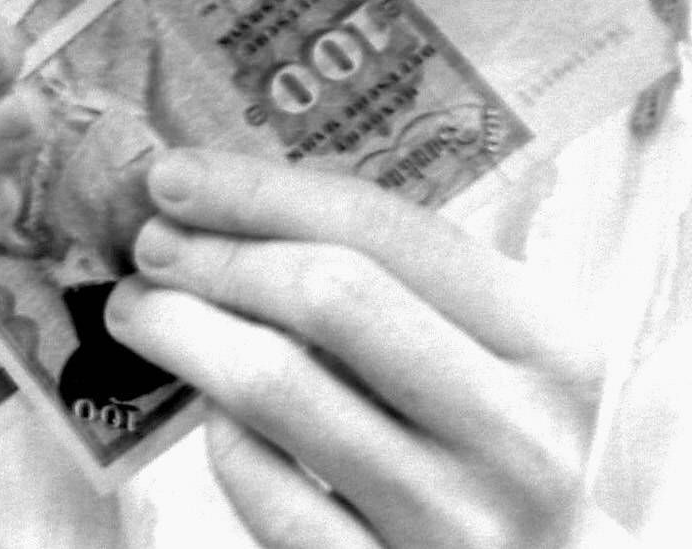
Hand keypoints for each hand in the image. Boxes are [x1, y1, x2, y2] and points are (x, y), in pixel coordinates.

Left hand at [104, 150, 600, 548]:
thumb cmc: (504, 456)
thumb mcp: (500, 364)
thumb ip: (408, 291)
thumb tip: (241, 211)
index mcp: (552, 345)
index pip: (387, 229)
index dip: (263, 192)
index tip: (176, 177)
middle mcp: (515, 433)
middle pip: (328, 295)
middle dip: (217, 255)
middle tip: (150, 245)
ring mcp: (455, 520)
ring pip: (278, 390)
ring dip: (185, 332)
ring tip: (139, 310)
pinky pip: (268, 493)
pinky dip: (222, 438)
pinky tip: (207, 411)